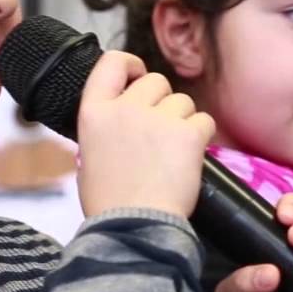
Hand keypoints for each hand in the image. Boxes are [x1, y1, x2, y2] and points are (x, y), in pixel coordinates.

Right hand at [76, 52, 214, 218]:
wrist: (133, 228)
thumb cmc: (110, 203)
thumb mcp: (88, 156)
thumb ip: (105, 127)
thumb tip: (122, 119)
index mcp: (94, 113)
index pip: (111, 63)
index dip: (130, 64)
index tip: (138, 75)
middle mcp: (125, 108)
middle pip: (156, 81)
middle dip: (163, 102)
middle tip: (160, 134)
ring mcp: (157, 119)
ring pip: (183, 101)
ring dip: (183, 121)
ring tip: (172, 154)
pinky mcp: (187, 134)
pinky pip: (204, 121)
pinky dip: (201, 137)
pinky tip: (189, 159)